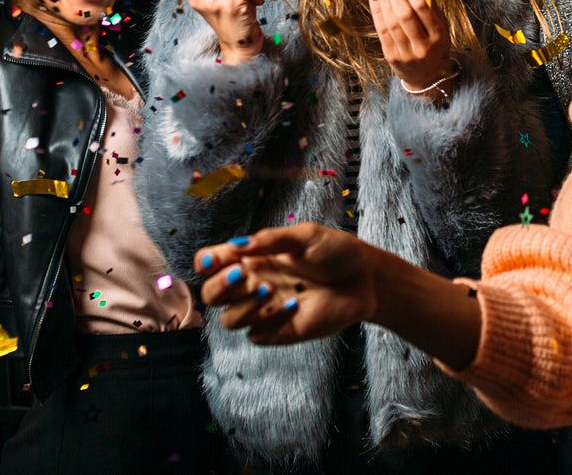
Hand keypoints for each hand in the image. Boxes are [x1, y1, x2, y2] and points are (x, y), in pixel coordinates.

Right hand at [196, 223, 375, 344]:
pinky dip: (270, 321)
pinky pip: (257, 336)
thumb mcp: (305, 235)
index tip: (216, 260)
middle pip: (211, 295)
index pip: (211, 263)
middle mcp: (254, 284)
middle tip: (242, 274)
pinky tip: (294, 305)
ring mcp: (265, 310)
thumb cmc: (336, 252)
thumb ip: (270, 239)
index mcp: (254, 258)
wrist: (366, 278)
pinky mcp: (280, 330)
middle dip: (218, 286)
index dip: (205, 262)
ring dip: (244, 306)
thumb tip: (237, 246)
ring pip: (229, 320)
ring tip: (271, 289)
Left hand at [370, 0, 453, 95]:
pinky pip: (381, 30)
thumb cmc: (435, 45)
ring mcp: (406, 53)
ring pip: (391, 21)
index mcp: (439, 35)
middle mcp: (423, 46)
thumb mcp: (441, 27)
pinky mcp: (391, 56)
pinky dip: (376, 10)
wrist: (428, 77)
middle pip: (404, 13)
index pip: (421, 7)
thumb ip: (430, 6)